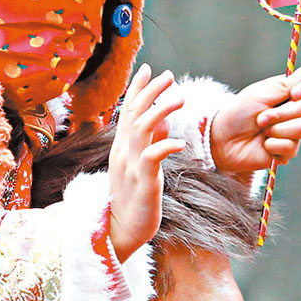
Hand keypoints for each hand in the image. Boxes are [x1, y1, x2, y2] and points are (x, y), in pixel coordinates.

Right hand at [108, 65, 185, 261]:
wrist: (120, 232)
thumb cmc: (133, 200)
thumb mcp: (140, 166)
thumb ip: (150, 141)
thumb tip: (164, 119)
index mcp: (121, 147)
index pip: (127, 111)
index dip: (137, 88)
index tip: (149, 68)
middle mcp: (122, 152)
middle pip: (134, 113)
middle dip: (150, 91)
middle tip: (168, 75)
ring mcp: (130, 166)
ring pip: (141, 129)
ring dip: (160, 111)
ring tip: (179, 98)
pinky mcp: (142, 182)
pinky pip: (151, 157)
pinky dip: (165, 145)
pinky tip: (180, 142)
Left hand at [210, 67, 300, 172]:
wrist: (223, 140)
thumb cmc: (238, 114)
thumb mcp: (258, 94)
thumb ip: (283, 84)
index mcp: (286, 94)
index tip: (295, 93)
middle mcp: (292, 112)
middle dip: (280, 114)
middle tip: (260, 118)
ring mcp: (291, 132)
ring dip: (278, 129)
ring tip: (262, 131)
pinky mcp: (287, 151)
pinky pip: (292, 146)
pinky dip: (274, 144)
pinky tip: (263, 144)